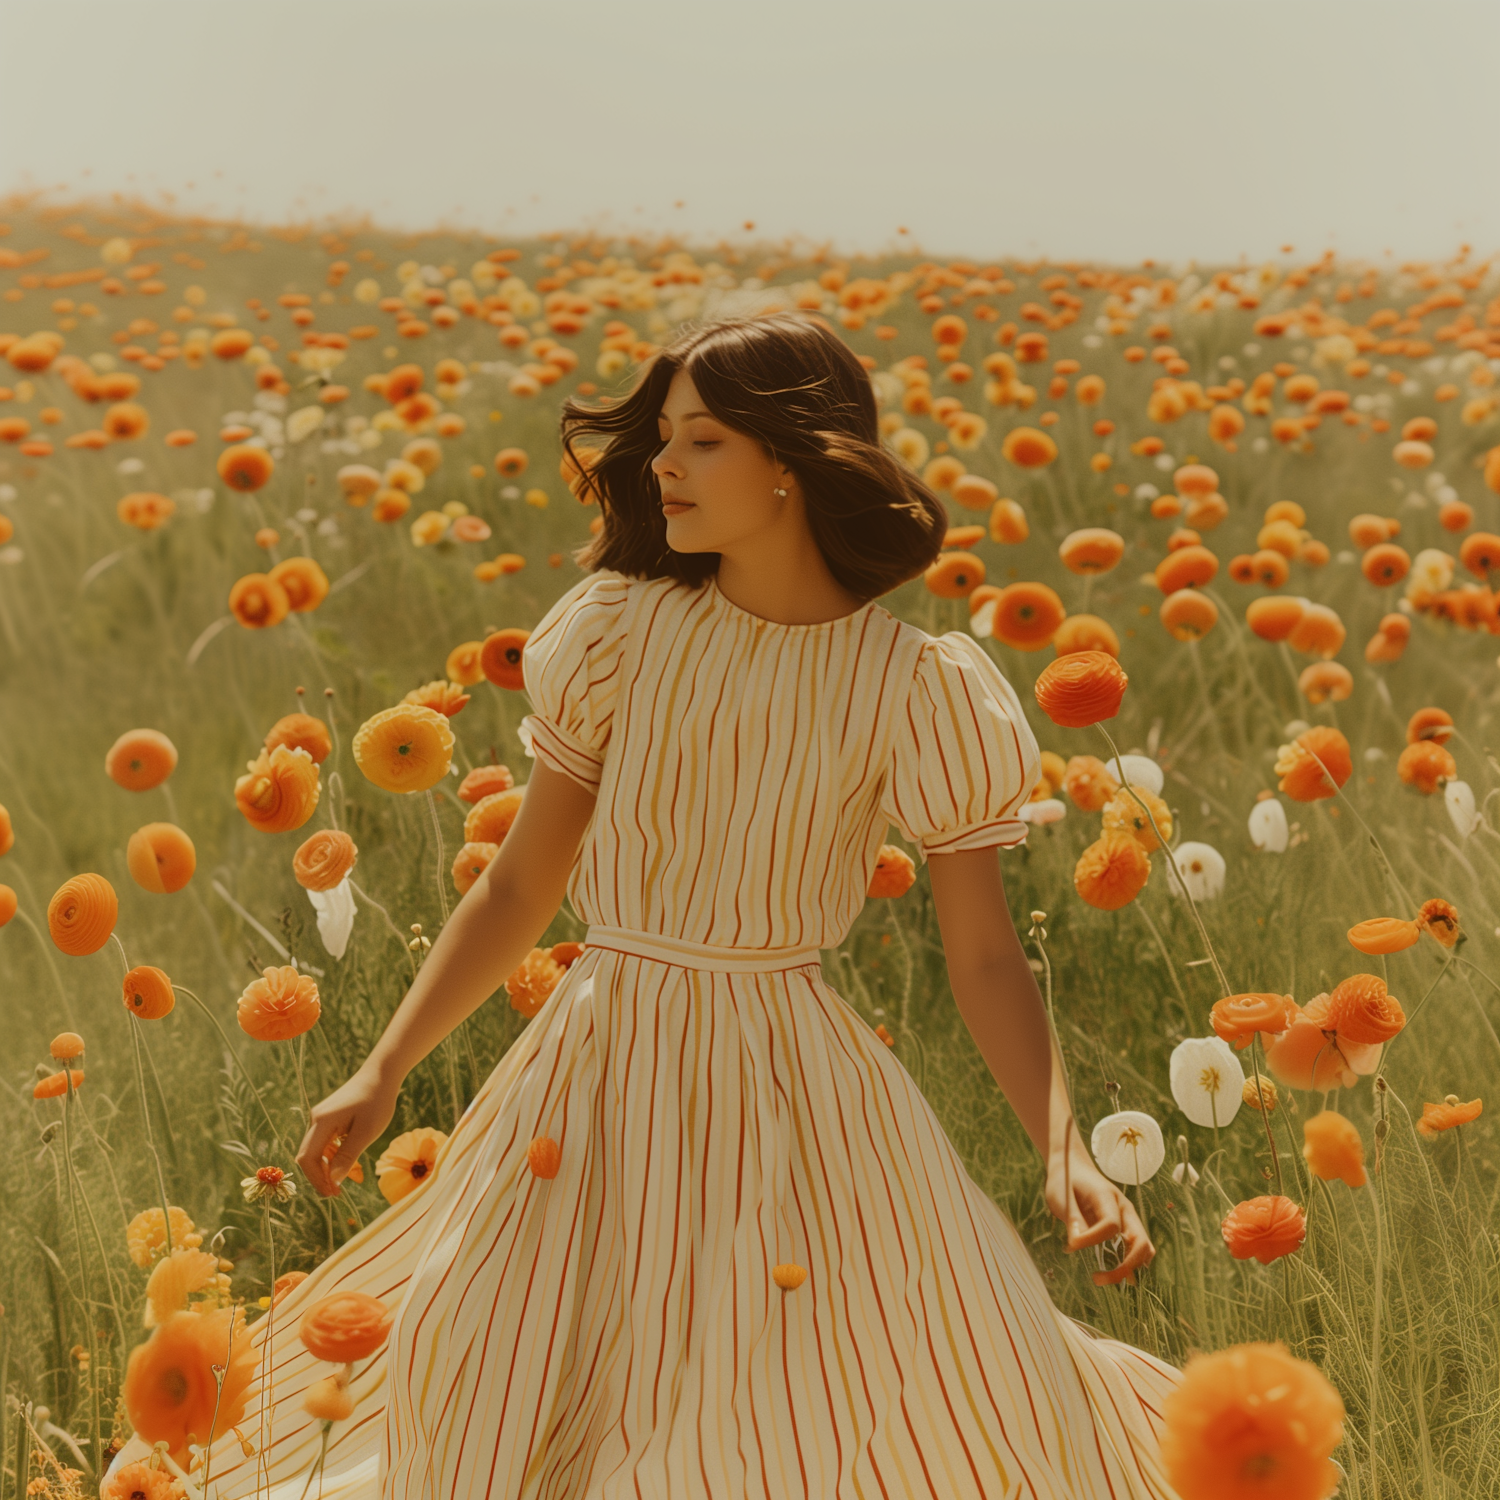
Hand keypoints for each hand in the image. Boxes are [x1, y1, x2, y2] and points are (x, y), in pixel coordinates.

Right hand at [295, 1064, 401, 1198]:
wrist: (382, 1074)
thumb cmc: (377, 1101)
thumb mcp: (367, 1132)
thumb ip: (348, 1155)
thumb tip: (333, 1180)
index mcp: (322, 1122)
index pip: (308, 1158)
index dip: (317, 1179)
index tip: (332, 1193)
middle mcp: (316, 1119)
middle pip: (308, 1155)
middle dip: (320, 1177)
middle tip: (336, 1193)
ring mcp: (322, 1117)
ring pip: (317, 1150)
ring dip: (327, 1167)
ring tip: (345, 1182)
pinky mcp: (329, 1117)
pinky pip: (325, 1142)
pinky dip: (332, 1156)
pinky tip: (347, 1164)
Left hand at [1044, 1136, 1154, 1286]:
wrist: (1073, 1167)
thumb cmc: (1065, 1182)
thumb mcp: (1060, 1197)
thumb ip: (1072, 1219)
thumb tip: (1076, 1245)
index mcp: (1107, 1196)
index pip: (1110, 1224)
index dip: (1093, 1239)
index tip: (1071, 1246)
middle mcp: (1124, 1208)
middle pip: (1139, 1241)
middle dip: (1124, 1265)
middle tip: (1096, 1278)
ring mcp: (1128, 1218)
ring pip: (1144, 1247)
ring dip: (1129, 1268)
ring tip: (1103, 1279)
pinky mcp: (1126, 1227)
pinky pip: (1137, 1248)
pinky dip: (1131, 1265)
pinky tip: (1116, 1278)